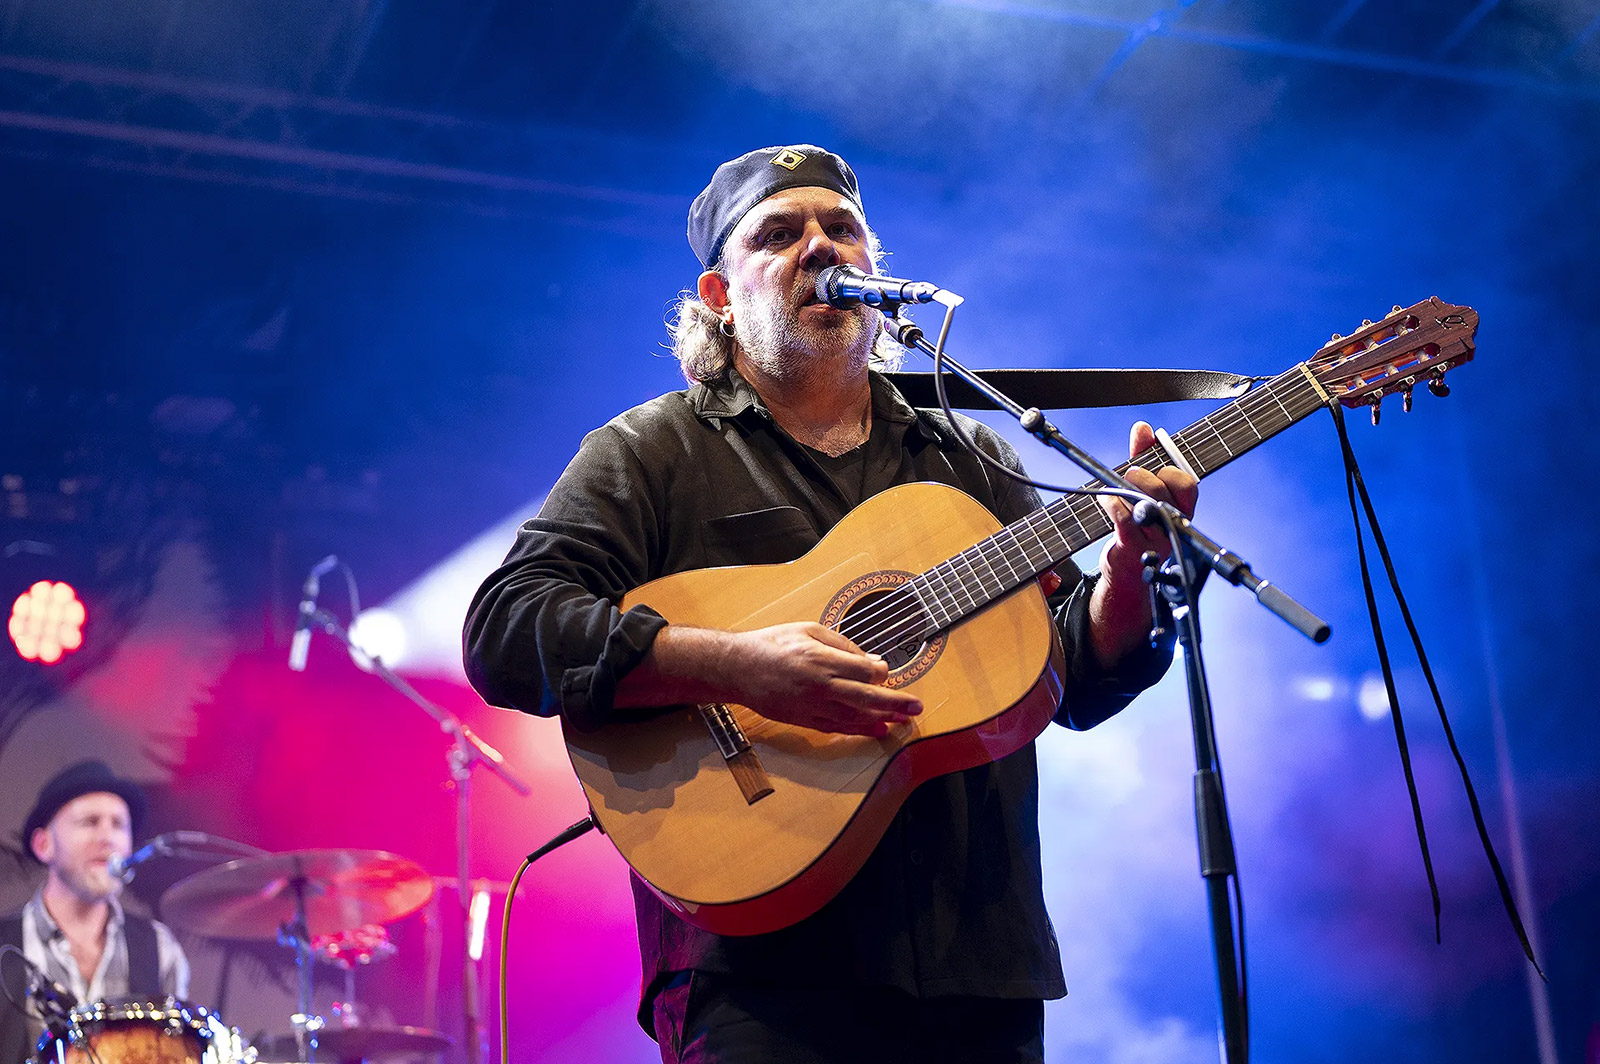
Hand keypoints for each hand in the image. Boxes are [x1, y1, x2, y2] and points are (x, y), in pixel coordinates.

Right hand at [724, 622, 922, 736]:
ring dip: (882, 719)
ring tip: (903, 720)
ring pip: (855, 716)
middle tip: (917, 707)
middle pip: (866, 697)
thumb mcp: (809, 630)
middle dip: (896, 703)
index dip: (881, 671)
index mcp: (821, 659)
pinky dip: (859, 730)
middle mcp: (819, 685)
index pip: (864, 670)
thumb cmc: (773, 644)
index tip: (885, 670)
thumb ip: (843, 645)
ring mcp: (812, 706)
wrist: (739, 668)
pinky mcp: (804, 720)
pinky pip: (837, 728)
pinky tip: (877, 729)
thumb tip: (871, 662)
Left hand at [1088, 421, 1198, 665]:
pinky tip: (1105, 500)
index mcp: (1181, 512)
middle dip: (1145, 476)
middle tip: (1130, 473)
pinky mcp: (1130, 552)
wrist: (1128, 580)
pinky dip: (1112, 505)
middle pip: (1166, 492)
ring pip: (1144, 506)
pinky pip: (1123, 522)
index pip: (1189, 485)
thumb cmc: (1137, 530)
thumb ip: (1144, 458)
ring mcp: (1152, 541)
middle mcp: (1172, 528)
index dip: (1170, 469)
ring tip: (1114, 488)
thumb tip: (1143, 428)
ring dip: (1126, 490)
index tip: (1154, 462)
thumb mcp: (1144, 493)